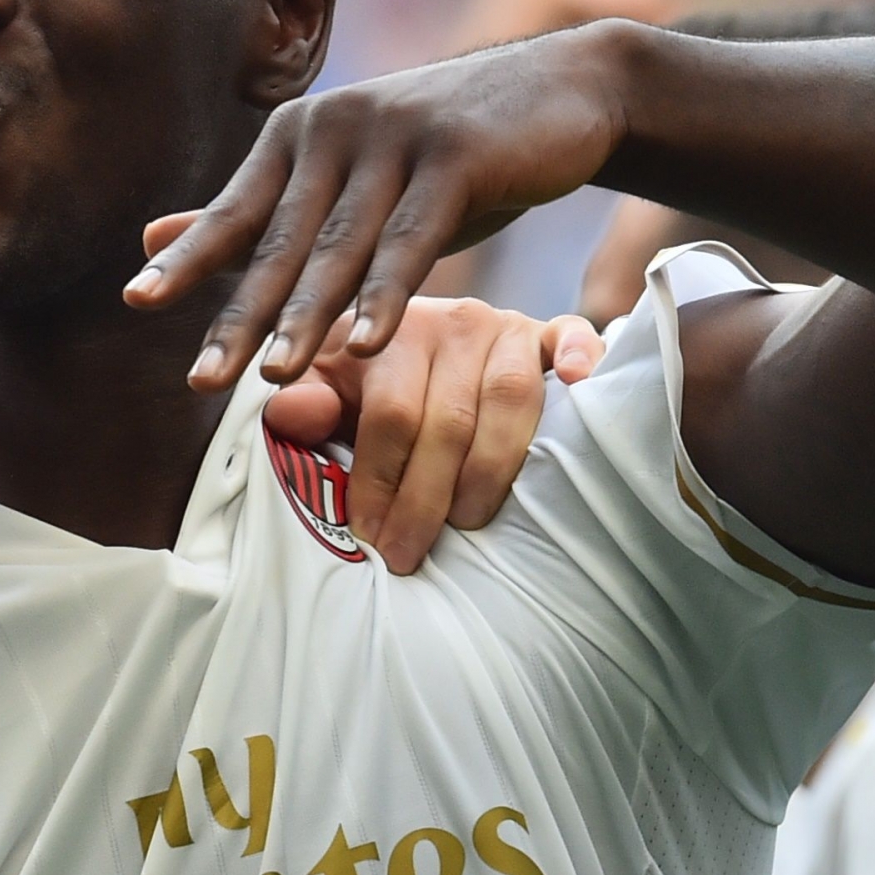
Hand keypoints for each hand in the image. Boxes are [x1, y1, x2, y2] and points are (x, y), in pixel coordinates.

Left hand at [127, 23, 630, 390]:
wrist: (564, 93)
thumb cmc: (443, 156)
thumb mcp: (347, 183)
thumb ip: (258, 216)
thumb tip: (150, 236)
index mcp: (296, 135)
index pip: (233, 210)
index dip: (187, 257)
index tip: (136, 300)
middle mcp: (333, 126)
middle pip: (281, 241)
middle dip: (239, 316)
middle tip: (200, 381)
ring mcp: (394, 136)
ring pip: (342, 247)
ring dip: (307, 317)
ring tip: (274, 377)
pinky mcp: (455, 154)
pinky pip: (414, 239)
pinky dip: (388, 296)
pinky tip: (365, 345)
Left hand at [263, 299, 605, 572]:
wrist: (421, 343)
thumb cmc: (372, 386)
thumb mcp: (327, 392)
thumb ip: (307, 404)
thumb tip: (292, 411)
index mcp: (390, 333)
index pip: (388, 413)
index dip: (377, 480)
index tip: (370, 536)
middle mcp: (451, 321)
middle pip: (446, 419)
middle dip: (425, 497)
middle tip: (410, 553)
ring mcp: (506, 327)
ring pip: (509, 400)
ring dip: (491, 468)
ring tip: (471, 521)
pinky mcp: (551, 333)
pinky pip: (573, 338)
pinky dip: (582, 357)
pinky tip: (579, 386)